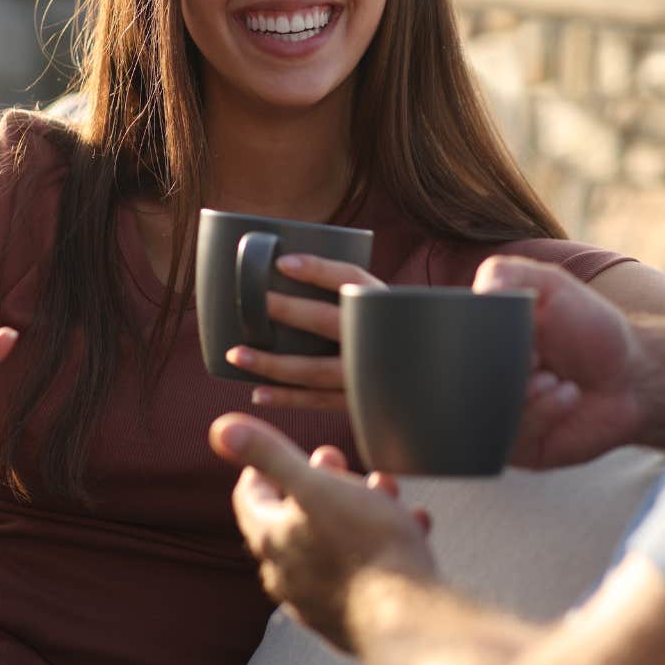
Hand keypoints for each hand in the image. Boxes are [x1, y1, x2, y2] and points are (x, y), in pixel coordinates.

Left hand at [210, 413, 434, 650]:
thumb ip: (269, 454)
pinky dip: (382, 543)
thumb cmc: (365, 548)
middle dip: (317, 482)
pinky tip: (411, 526)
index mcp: (273, 540)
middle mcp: (288, 573)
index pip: (250, 497)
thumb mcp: (315, 485)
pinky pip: (362, 569)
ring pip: (331, 541)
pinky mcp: (352, 613)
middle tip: (337, 463)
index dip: (262, 466)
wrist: (408, 617)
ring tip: (384, 491)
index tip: (283, 448)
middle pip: (292, 518)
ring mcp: (319, 598)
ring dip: (357, 509)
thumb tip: (221, 429)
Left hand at [229, 254, 383, 412]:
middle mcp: (378, 338)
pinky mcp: (360, 402)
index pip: (350, 277)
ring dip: (273, 364)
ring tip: (236, 355)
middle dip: (288, 311)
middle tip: (254, 303)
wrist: (428, 380)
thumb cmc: (389, 335)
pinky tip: (258, 393)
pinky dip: (287, 398)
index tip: (282, 263)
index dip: (317, 268)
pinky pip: (318, 401)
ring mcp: (370, 374)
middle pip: (327, 320)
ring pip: (315, 369)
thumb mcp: (379, 308)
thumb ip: (346, 296)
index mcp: (383, 304)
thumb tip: (286, 274)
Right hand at [476, 256, 644, 468]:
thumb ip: (508, 274)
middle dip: (498, 369)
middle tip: (533, 357)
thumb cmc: (588, 328)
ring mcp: (496, 417)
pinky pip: (510, 439)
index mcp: (477, 342)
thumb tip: (477, 291)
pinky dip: (542, 412)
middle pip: (457, 382)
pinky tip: (568, 395)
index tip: (504, 330)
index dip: (469, 339)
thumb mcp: (550, 286)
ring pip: (481, 413)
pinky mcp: (518, 448)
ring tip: (552, 377)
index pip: (446, 343)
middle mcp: (479, 381)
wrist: (631, 375)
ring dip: (523, 393)